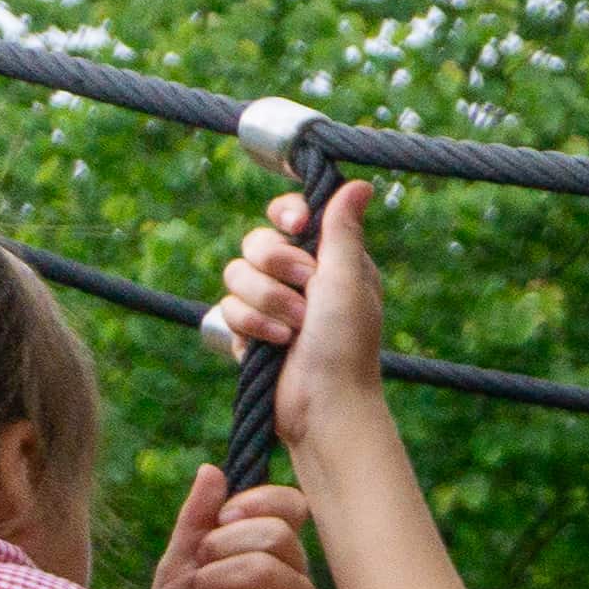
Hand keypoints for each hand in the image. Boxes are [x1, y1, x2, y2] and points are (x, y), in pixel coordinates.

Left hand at [139, 467, 321, 588]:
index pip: (291, 505)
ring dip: (215, 583)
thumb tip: (213, 470)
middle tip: (201, 575)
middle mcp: (295, 573)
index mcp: (271, 550)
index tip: (222, 518)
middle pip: (275, 532)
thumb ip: (197, 519)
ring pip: (263, 565)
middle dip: (220, 548)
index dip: (259, 501)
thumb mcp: (180, 564)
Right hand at [209, 183, 390, 443]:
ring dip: (265, 301)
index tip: (295, 227)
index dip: (286, 216)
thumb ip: (343, 230)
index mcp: (331, 261)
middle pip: (256, 241)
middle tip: (306, 292)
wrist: (323, 404)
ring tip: (294, 328)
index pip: (292, 215)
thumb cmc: (346, 344)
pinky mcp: (250, 330)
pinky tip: (275, 344)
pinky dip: (251, 325)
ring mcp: (273, 304)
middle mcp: (301, 279)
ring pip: (235, 273)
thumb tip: (361, 184)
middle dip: (275, 266)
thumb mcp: (348, 280)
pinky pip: (227, 307)